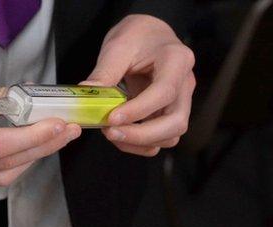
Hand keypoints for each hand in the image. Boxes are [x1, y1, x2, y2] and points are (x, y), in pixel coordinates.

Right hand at [0, 66, 81, 185]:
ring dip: (32, 159)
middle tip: (68, 130)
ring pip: (1, 176)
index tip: (59, 124)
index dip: (34, 137)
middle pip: (5, 164)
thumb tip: (23, 104)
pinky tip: (29, 147)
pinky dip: (14, 163)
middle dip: (43, 148)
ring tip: (54, 138)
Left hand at [83, 14, 195, 156]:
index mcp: (177, 60)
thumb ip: (104, 72)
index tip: (112, 118)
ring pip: (171, 135)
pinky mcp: (169, 113)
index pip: (164, 92)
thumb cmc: (137, 36)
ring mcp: (180, 101)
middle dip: (143, 135)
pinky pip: (161, 138)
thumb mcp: (117, 46)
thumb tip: (87, 96)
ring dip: (141, 142)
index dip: (139, 110)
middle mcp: (185, 83)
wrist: (148, 36)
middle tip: (110, 132)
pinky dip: (141, 144)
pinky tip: (120, 136)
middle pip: (176, 122)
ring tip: (111, 133)